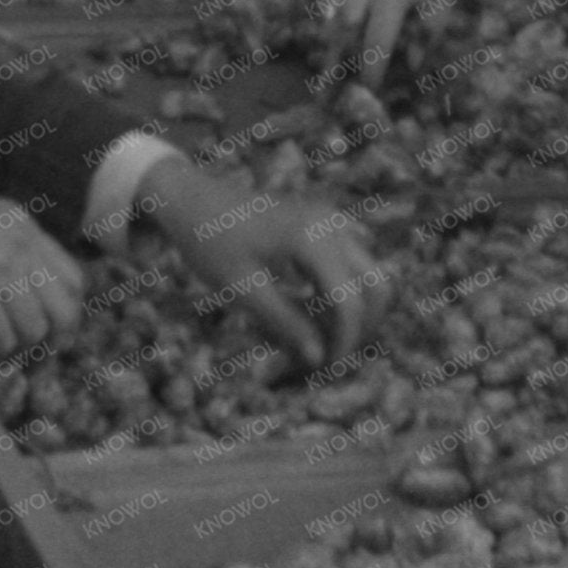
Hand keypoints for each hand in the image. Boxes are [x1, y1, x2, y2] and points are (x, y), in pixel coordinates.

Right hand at [0, 173, 86, 354]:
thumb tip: (13, 294)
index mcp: (16, 218)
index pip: (72, 275)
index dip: (62, 312)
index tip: (43, 334)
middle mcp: (17, 238)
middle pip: (65, 308)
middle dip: (48, 340)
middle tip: (21, 357)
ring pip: (35, 329)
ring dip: (12, 353)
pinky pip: (2, 339)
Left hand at [139, 160, 394, 373]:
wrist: (191, 199)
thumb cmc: (208, 243)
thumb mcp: (242, 291)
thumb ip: (285, 324)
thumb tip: (320, 359)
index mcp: (312, 238)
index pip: (350, 302)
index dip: (344, 342)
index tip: (323, 368)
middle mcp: (332, 224)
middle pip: (376, 285)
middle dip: (360, 326)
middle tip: (328, 355)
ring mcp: (331, 219)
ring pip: (368, 273)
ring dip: (353, 308)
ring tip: (317, 335)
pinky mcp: (324, 222)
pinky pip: (352, 261)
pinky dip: (342, 290)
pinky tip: (310, 309)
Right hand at [312, 0, 456, 88]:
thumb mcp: (440, 9)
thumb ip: (426, 39)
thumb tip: (410, 67)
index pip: (378, 37)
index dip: (372, 67)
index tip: (369, 90)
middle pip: (344, 32)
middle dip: (340, 61)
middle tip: (333, 90)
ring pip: (328, 22)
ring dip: (332, 47)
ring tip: (332, 72)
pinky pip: (321, 7)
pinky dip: (327, 23)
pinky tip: (342, 26)